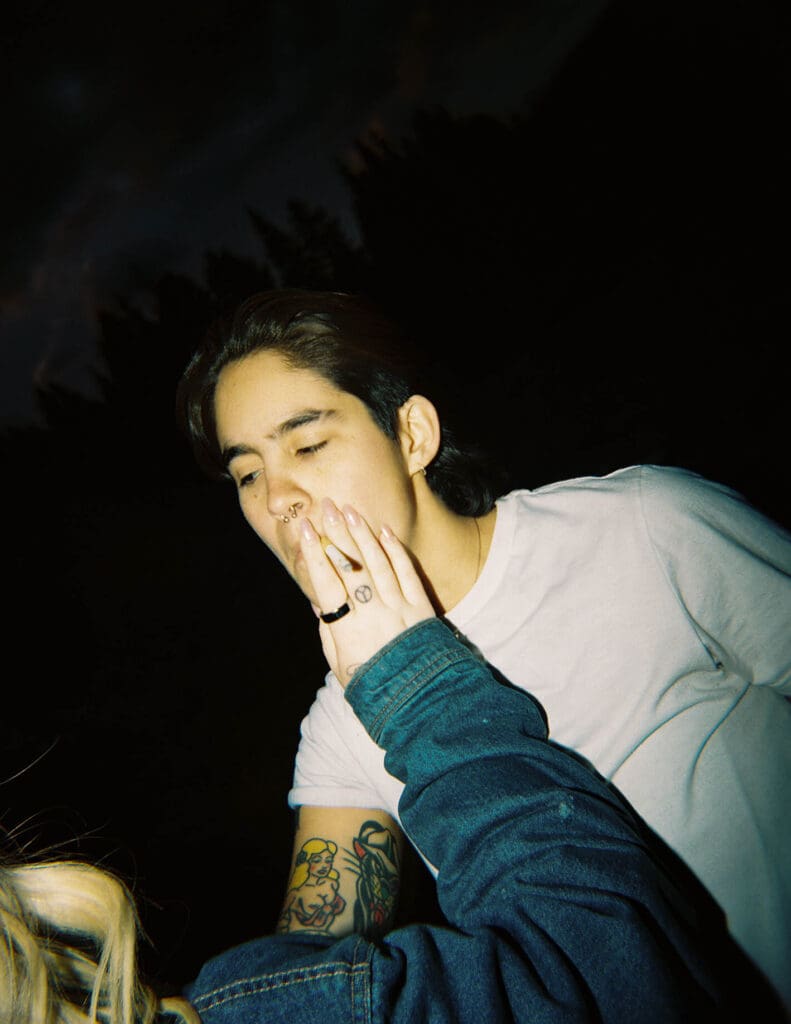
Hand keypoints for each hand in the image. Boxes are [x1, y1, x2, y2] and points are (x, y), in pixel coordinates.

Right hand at [298, 499, 434, 685]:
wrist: (420, 702)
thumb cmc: (373, 687)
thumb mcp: (340, 667)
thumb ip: (329, 634)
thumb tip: (320, 605)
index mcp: (348, 629)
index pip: (325, 583)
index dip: (313, 553)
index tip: (302, 529)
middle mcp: (373, 613)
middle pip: (351, 565)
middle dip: (336, 533)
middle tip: (326, 506)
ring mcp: (399, 607)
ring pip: (378, 563)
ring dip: (362, 535)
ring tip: (349, 511)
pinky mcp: (422, 608)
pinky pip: (407, 573)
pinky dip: (395, 551)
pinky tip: (384, 532)